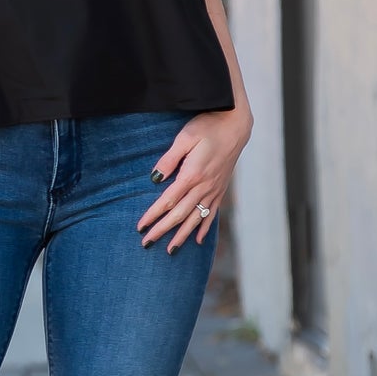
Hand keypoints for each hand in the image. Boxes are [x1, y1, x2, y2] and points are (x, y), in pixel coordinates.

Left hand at [137, 108, 251, 252]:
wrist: (236, 125)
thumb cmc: (208, 127)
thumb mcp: (185, 137)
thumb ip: (169, 158)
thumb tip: (155, 178)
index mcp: (192, 174)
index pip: (168, 201)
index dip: (153, 215)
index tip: (140, 227)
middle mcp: (204, 186)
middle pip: (179, 214)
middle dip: (162, 230)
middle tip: (146, 244)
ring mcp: (214, 189)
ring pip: (196, 218)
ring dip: (182, 235)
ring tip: (170, 251)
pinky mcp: (221, 189)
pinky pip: (212, 213)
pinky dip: (204, 228)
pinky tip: (198, 240)